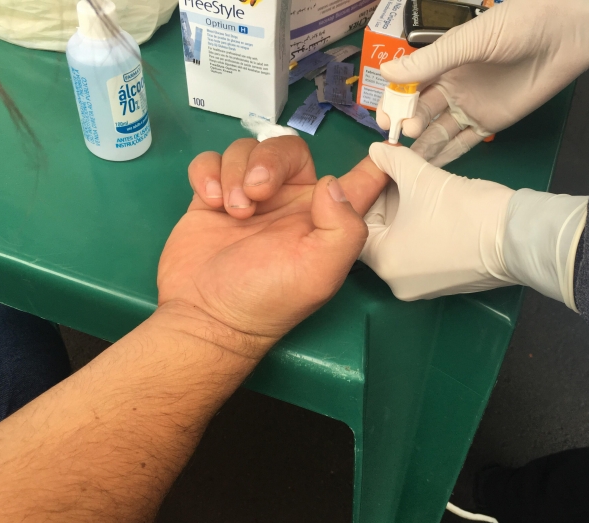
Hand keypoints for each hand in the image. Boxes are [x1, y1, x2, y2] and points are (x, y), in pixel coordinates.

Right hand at [157, 137, 388, 356]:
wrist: (206, 316)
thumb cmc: (268, 299)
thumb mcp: (321, 272)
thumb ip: (343, 227)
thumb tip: (332, 184)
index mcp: (325, 215)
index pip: (360, 178)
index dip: (376, 158)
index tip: (383, 141)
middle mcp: (291, 201)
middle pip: (287, 148)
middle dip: (268, 162)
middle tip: (255, 194)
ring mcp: (250, 196)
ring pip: (246, 150)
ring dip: (235, 173)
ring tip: (231, 210)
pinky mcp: (212, 197)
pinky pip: (212, 160)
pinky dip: (208, 173)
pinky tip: (210, 202)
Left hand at [361, 143, 586, 308]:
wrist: (518, 238)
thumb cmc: (463, 210)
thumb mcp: (421, 177)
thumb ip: (391, 160)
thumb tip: (376, 149)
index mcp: (384, 263)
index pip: (356, 227)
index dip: (364, 195)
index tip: (375, 172)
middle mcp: (397, 282)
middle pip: (379, 236)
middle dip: (387, 203)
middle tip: (397, 173)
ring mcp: (422, 287)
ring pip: (401, 243)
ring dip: (405, 214)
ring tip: (418, 186)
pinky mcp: (444, 284)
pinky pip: (421, 253)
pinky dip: (422, 230)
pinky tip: (435, 207)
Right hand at [376, 0, 588, 165]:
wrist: (566, 34)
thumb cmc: (516, 25)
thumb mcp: (469, 41)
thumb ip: (431, 61)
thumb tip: (388, 72)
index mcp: (443, 62)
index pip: (410, 86)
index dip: (395, 101)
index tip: (383, 117)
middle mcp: (452, 87)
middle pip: (421, 112)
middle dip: (408, 124)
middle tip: (403, 135)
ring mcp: (470, 107)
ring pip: (438, 131)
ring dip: (423, 144)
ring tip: (409, 160)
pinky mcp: (490, 124)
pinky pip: (463, 143)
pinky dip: (446, 155)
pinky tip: (429, 168)